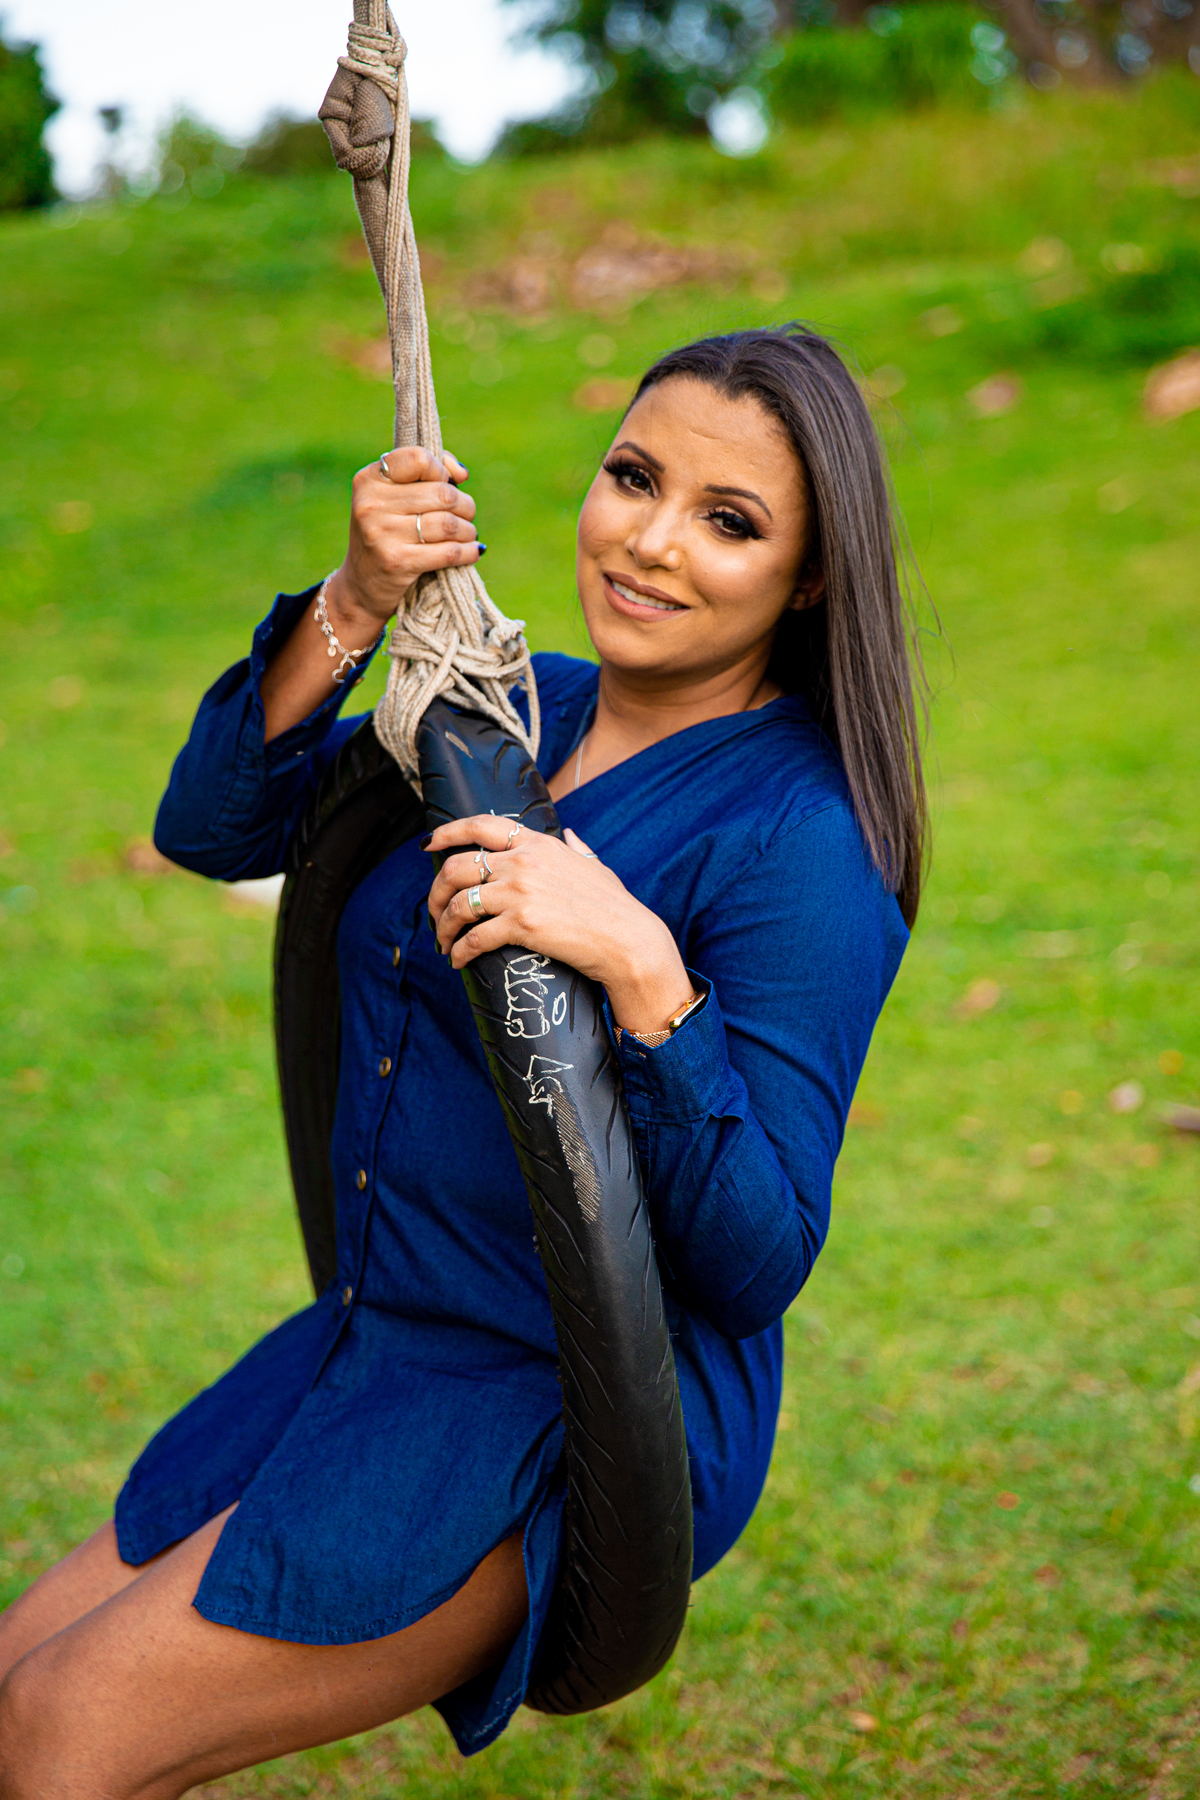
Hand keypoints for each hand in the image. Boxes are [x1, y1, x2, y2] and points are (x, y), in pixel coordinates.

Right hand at [325, 446, 483, 636]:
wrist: (360, 586)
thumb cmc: (386, 534)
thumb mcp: (391, 498)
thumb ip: (425, 473)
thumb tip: (461, 473)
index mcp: (369, 480)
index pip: (419, 458)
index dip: (441, 470)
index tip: (444, 484)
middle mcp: (371, 504)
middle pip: (443, 493)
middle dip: (464, 505)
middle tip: (465, 515)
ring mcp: (382, 534)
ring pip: (449, 523)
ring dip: (467, 530)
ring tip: (467, 535)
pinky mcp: (397, 562)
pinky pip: (449, 552)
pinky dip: (468, 551)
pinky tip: (472, 551)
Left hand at [425, 816, 693, 1033]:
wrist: (628, 940)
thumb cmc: (614, 906)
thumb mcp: (594, 866)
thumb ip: (576, 848)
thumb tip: (571, 834)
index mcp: (537, 843)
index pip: (480, 825)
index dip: (447, 832)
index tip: (429, 844)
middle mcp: (523, 862)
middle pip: (456, 867)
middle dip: (436, 891)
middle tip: (433, 910)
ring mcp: (520, 893)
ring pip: (458, 904)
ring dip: (443, 925)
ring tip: (443, 942)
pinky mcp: (521, 925)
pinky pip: (474, 937)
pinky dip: (459, 951)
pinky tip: (457, 960)